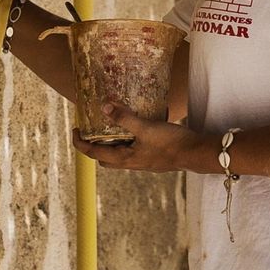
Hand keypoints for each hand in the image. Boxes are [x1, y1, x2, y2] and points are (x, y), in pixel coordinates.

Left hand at [72, 102, 208, 173]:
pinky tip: (137, 123)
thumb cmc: (170, 143)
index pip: (93, 153)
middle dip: (95, 144)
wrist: (195, 153)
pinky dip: (129, 137)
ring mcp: (142, 161)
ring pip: (120, 153)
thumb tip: (104, 106)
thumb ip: (124, 118)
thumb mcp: (145, 127)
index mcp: (124, 158)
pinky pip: (134, 148)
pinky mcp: (153, 156)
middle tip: (93, 128)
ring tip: (113, 122)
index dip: (79, 143)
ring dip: (113, 140)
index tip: (74, 130)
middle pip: (104, 157)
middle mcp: (131, 163)